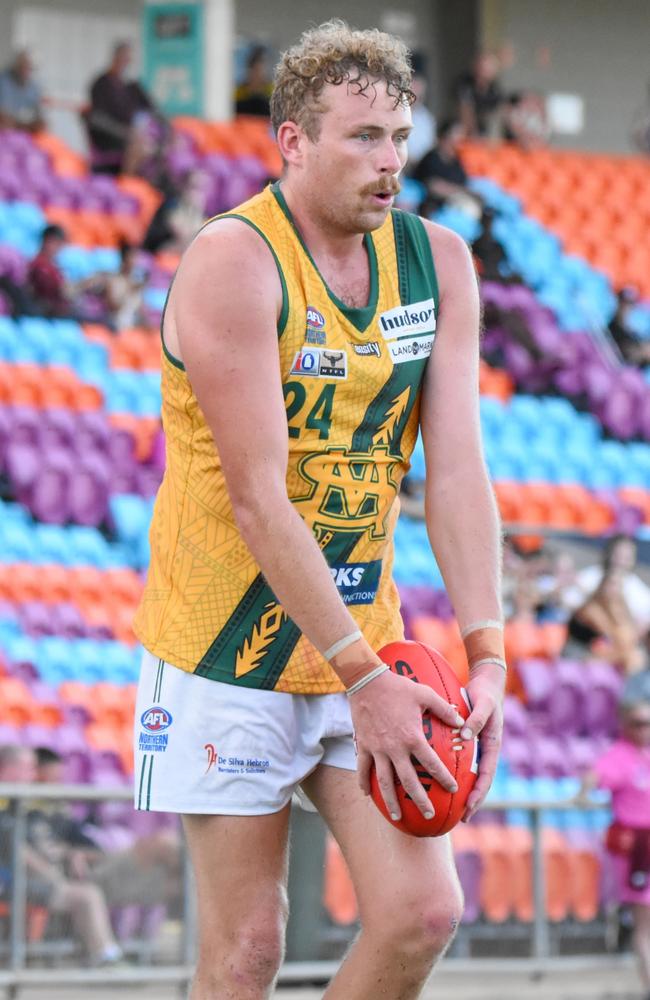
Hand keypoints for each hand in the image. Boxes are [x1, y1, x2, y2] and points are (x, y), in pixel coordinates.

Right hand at [349, 668, 465, 821]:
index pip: (431, 763)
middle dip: (420, 800)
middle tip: (429, 814)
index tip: (452, 789)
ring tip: (397, 816)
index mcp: (412, 737)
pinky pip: (363, 769)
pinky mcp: (364, 746)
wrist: (367, 681)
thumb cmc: (398, 687)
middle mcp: (395, 748)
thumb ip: (444, 709)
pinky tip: (368, 795)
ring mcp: (377, 749)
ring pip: (384, 782)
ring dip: (390, 801)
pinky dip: (364, 782)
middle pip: (408, 781)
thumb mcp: (425, 694)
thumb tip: (461, 721)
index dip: (443, 777)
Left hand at [460, 662, 504, 821]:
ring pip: (471, 775)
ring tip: (451, 809)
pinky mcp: (469, 743)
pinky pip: (462, 762)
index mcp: (492, 746)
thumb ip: (476, 719)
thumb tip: (465, 735)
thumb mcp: (483, 705)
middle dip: (472, 801)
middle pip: (479, 782)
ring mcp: (478, 748)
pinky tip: (440, 781)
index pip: (487, 776)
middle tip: (461, 819)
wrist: (487, 684)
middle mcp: (485, 751)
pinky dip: (454, 773)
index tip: (470, 806)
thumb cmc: (485, 694)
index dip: (479, 793)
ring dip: (463, 792)